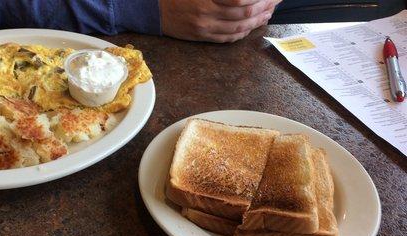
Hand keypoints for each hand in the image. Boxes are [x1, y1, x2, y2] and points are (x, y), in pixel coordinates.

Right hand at [160, 0, 280, 42]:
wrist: (153, 9)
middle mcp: (206, 13)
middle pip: (243, 14)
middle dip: (264, 7)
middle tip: (276, 1)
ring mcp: (204, 27)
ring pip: (238, 28)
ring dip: (257, 21)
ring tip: (268, 13)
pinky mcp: (202, 36)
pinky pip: (227, 38)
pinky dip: (243, 33)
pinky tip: (252, 26)